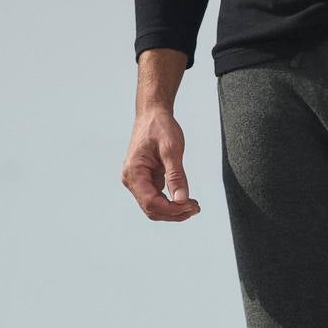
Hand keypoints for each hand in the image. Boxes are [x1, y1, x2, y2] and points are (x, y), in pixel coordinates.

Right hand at [122, 105, 201, 220]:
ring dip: (173, 210)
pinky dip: (171, 203)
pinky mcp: (145, 180)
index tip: (191, 205)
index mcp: (134, 172)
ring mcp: (137, 181)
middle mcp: (131, 180)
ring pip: (154, 207)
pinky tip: (186, 200)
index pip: (150, 203)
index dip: (171, 209)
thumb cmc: (160, 127)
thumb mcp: (172, 149)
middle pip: (151, 209)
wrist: (153, 114)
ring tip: (193, 206)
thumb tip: (182, 199)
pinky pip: (156, 198)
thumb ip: (176, 175)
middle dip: (174, 213)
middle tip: (196, 208)